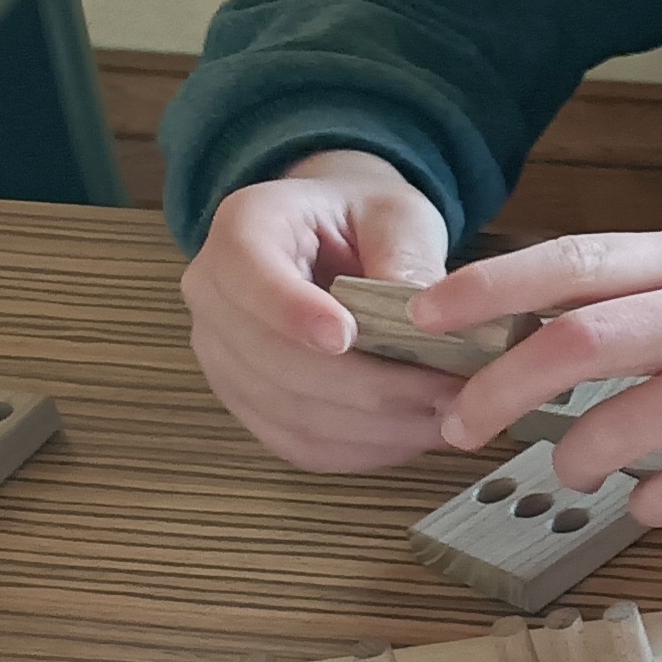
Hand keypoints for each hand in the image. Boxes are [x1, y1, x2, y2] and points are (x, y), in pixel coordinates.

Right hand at [181, 148, 468, 469]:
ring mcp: (222, 357)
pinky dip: (360, 449)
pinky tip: (414, 435)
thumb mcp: (397, 213)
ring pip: (288, 413)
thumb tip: (422, 318)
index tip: (346, 336)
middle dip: (367, 386)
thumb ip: (405, 255)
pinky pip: (297, 443)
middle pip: (273, 360)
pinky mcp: (248, 402)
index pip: (249, 276)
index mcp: (244, 230)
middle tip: (445, 390)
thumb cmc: (364, 218)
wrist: (335, 238)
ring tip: (447, 417)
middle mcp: (213, 296)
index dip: (292, 314)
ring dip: (374, 427)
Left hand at [415, 230, 661, 524]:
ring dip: (571, 459)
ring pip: (611, 431)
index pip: (571, 263)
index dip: (486, 289)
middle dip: (495, 389)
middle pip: (571, 344)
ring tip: (576, 464)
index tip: (424, 316)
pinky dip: (646, 502)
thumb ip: (644, 291)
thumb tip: (529, 326)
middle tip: (461, 423)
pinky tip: (661, 489)